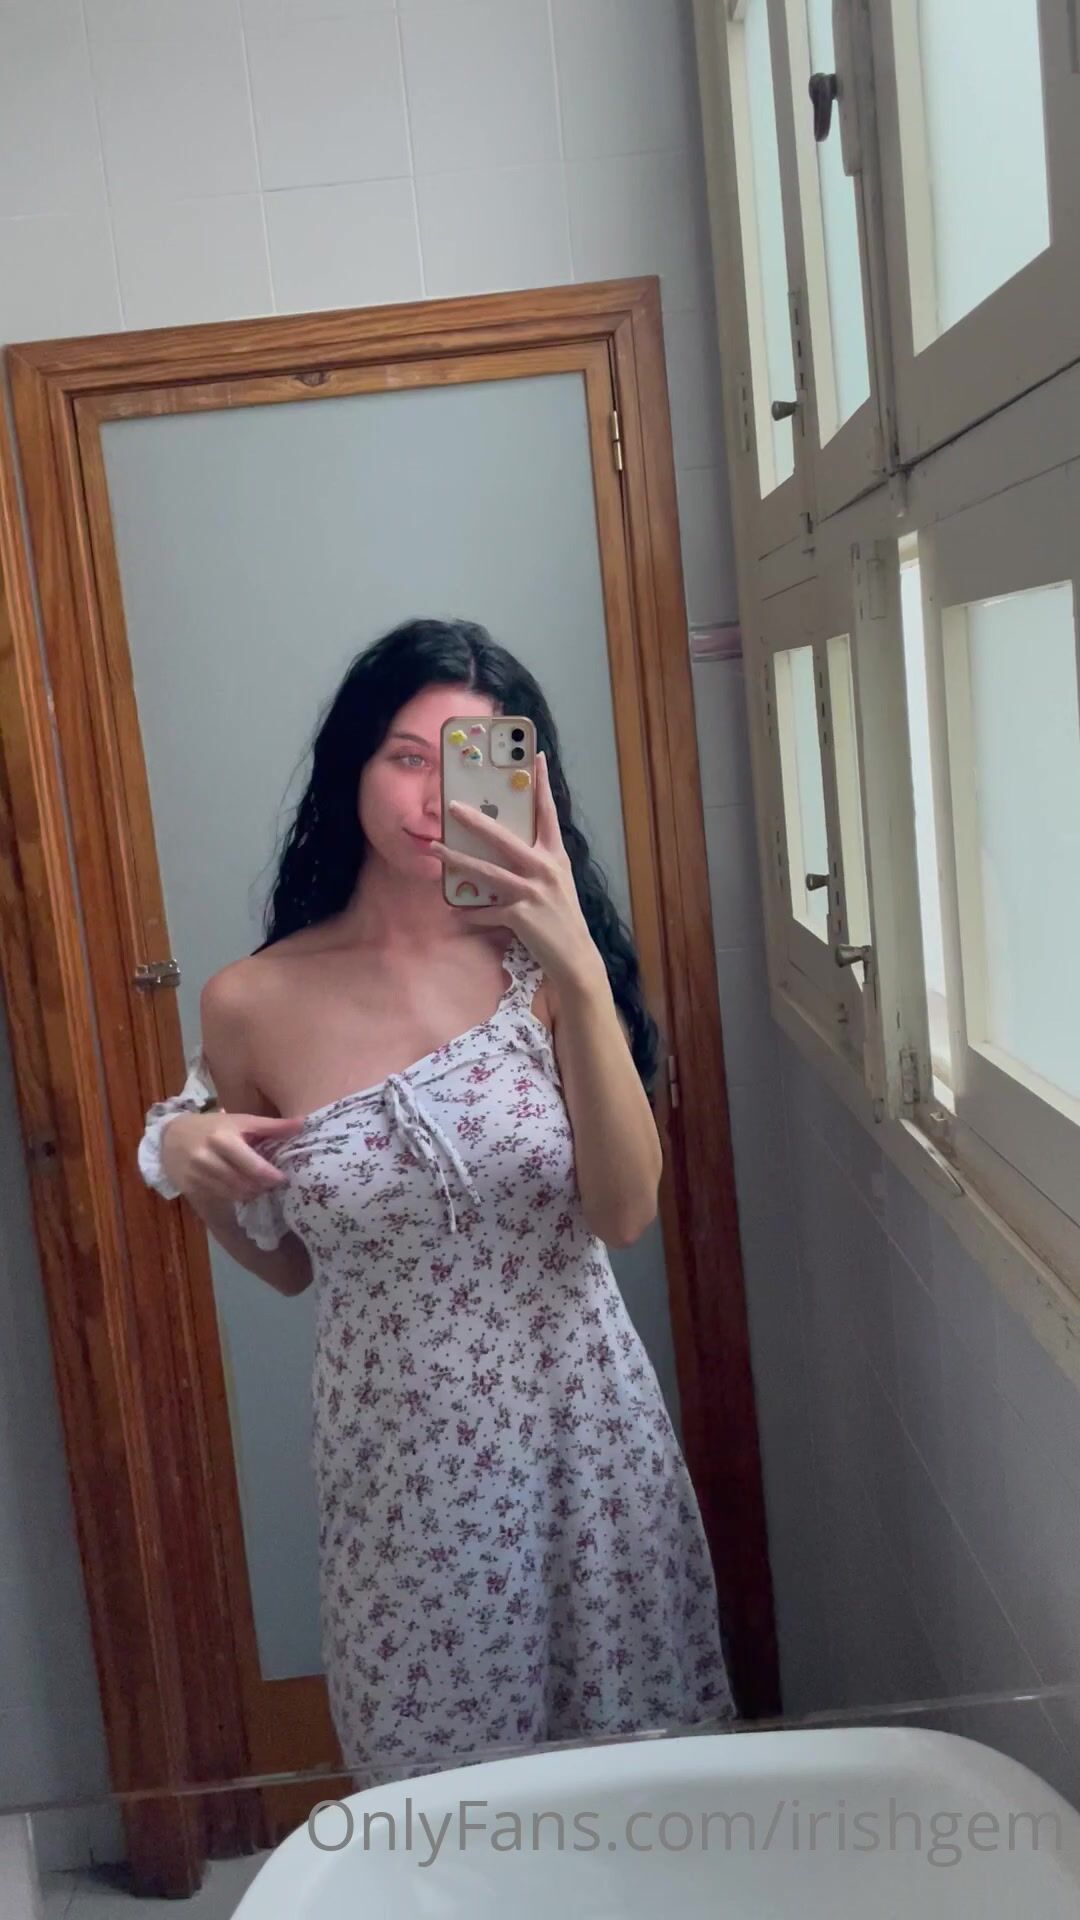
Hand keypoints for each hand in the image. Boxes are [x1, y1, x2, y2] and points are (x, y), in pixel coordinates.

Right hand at [160, 1109, 303, 1208]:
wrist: (171, 1135)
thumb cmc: (212, 1126)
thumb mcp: (240, 1121)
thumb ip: (271, 1126)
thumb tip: (302, 1124)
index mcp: (223, 1138)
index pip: (253, 1166)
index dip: (271, 1176)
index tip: (283, 1178)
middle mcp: (208, 1158)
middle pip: (244, 1183)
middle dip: (262, 1186)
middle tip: (273, 1183)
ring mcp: (197, 1175)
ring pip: (233, 1193)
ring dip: (251, 1193)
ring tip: (259, 1186)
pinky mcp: (190, 1187)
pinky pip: (221, 1197)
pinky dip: (235, 1195)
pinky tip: (241, 1188)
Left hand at [430, 751, 603, 992]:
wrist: (576, 957)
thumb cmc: (562, 918)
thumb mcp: (557, 883)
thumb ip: (537, 863)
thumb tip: (508, 848)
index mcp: (556, 856)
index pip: (548, 813)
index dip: (542, 783)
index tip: (535, 756)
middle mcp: (545, 869)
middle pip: (505, 838)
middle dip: (476, 821)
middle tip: (453, 806)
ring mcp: (533, 892)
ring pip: (487, 871)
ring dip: (457, 859)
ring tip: (436, 849)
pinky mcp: (521, 916)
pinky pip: (487, 911)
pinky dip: (471, 912)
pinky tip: (456, 911)